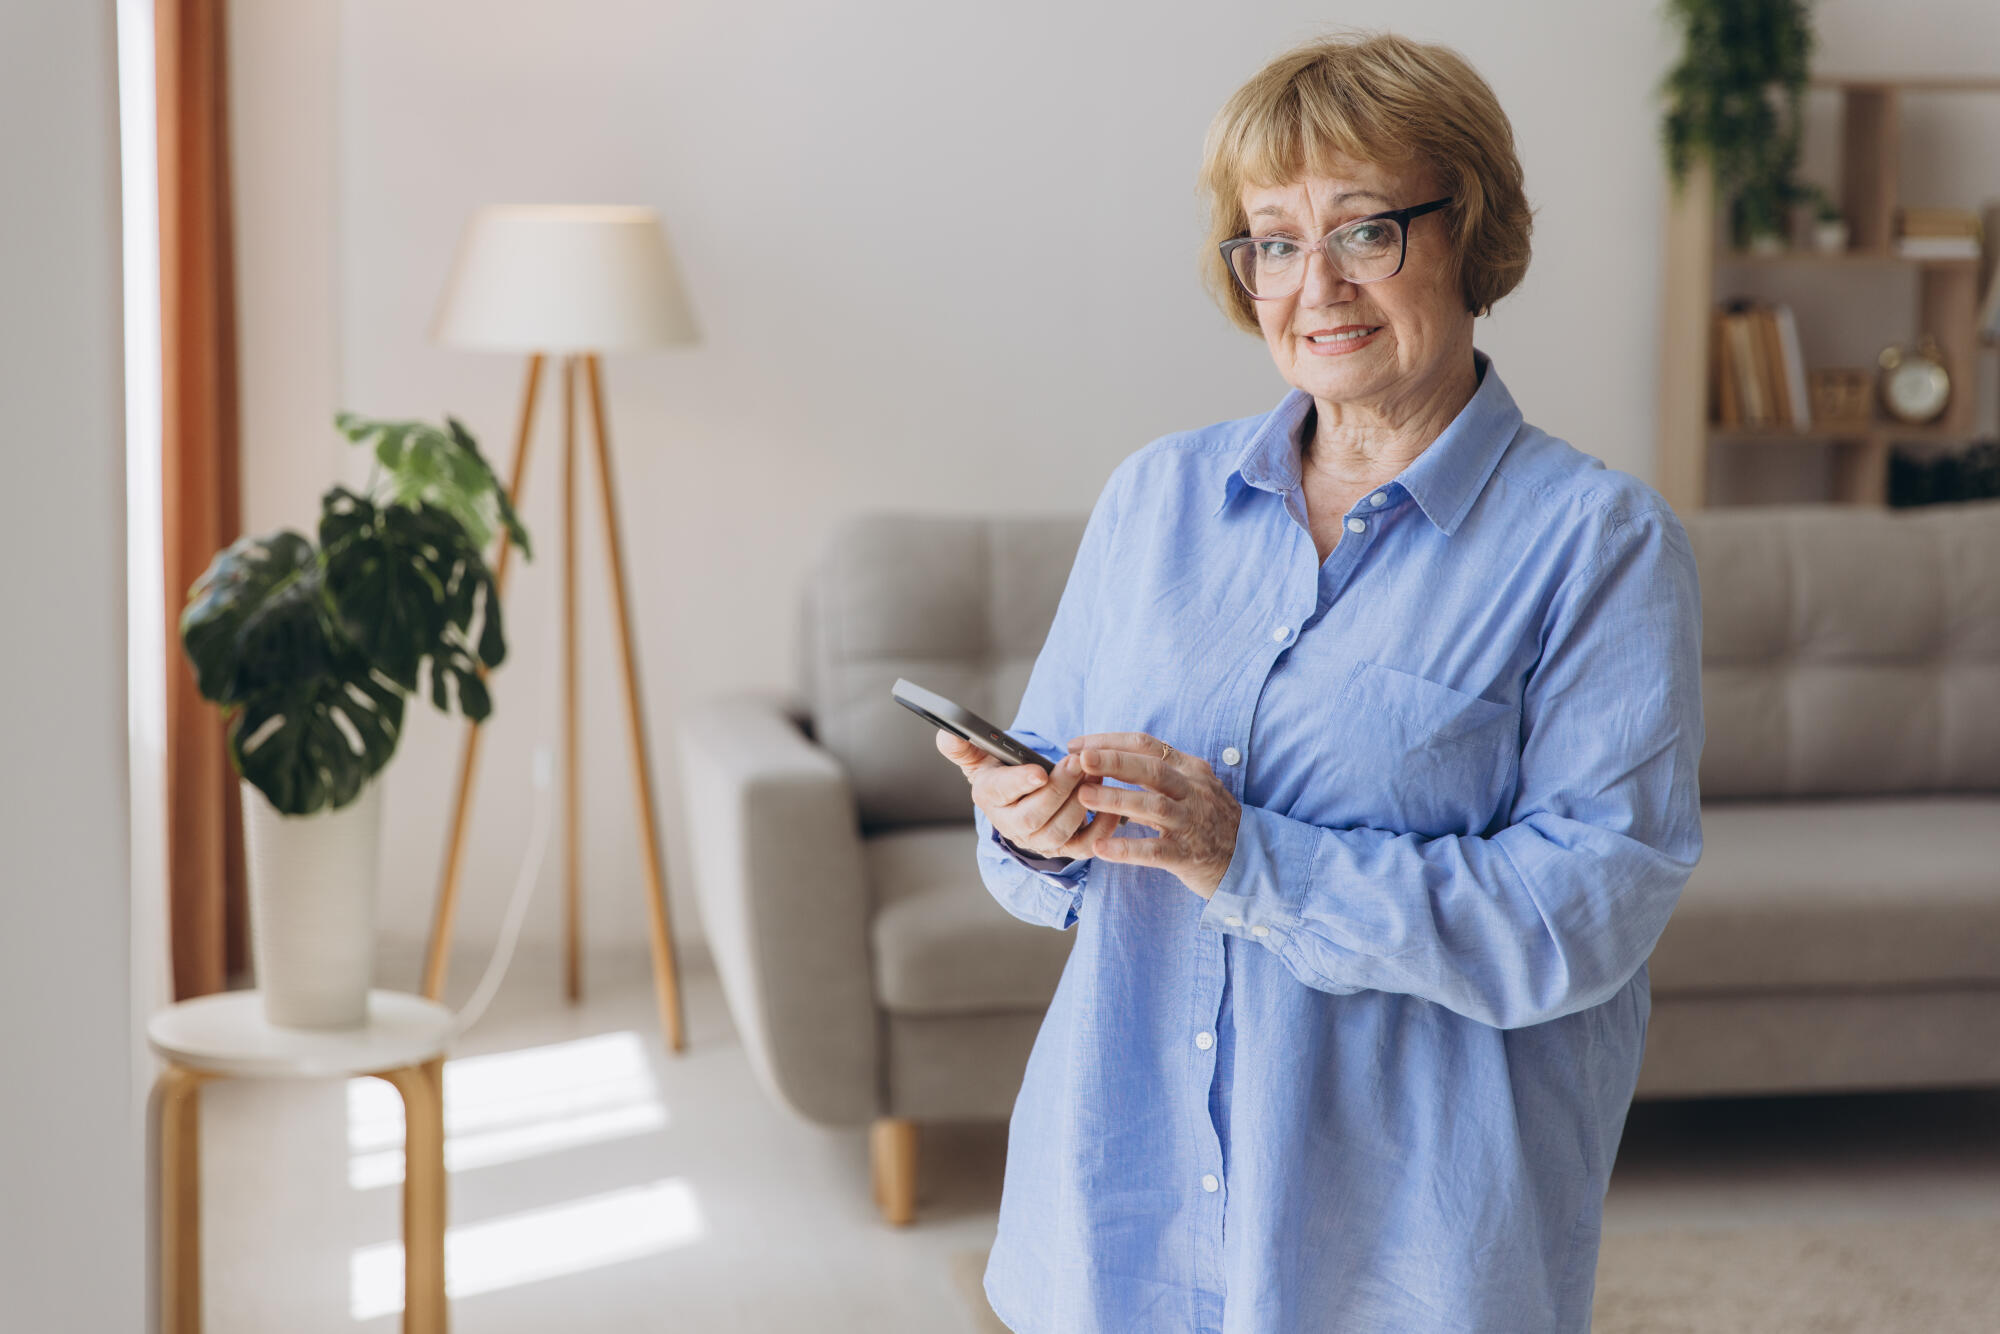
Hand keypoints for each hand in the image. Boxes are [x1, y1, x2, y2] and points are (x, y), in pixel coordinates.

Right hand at [935, 730, 1123, 859]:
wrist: (1022, 802)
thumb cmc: (1003, 773)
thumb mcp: (981, 758)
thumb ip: (964, 746)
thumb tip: (946, 732)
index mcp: (989, 798)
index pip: (1001, 793)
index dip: (1019, 783)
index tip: (1039, 770)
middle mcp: (1011, 826)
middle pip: (1033, 817)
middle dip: (1058, 790)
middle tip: (1077, 763)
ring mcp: (1039, 841)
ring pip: (1059, 831)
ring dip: (1080, 803)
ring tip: (1093, 774)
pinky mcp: (1065, 849)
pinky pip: (1086, 846)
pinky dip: (1101, 826)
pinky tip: (1110, 799)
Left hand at [1067, 732, 1240, 898]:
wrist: (1248, 859)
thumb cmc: (1209, 820)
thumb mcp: (1190, 788)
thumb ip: (1155, 776)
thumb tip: (1107, 761)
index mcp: (1190, 769)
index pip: (1148, 745)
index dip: (1111, 742)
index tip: (1077, 746)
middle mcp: (1193, 791)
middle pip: (1151, 769)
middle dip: (1113, 762)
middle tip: (1080, 760)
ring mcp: (1192, 823)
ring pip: (1153, 805)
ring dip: (1116, 799)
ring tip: (1084, 797)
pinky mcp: (1189, 855)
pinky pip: (1155, 851)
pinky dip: (1127, 849)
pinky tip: (1101, 848)